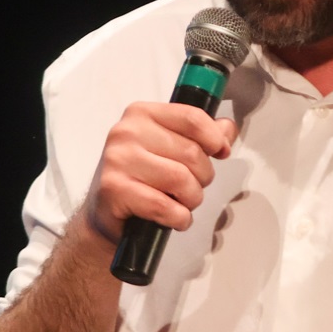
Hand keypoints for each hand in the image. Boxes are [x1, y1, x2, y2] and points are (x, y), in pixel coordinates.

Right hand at [85, 102, 237, 242]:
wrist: (104, 213)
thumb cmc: (142, 177)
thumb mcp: (169, 148)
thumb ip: (200, 135)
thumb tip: (227, 128)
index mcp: (142, 113)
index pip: (192, 118)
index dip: (215, 138)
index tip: (221, 152)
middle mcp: (126, 131)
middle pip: (191, 153)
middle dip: (203, 177)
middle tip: (192, 187)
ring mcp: (118, 160)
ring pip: (181, 180)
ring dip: (192, 199)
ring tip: (182, 203)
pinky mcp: (114, 190)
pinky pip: (164, 206)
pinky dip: (179, 218)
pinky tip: (174, 218)